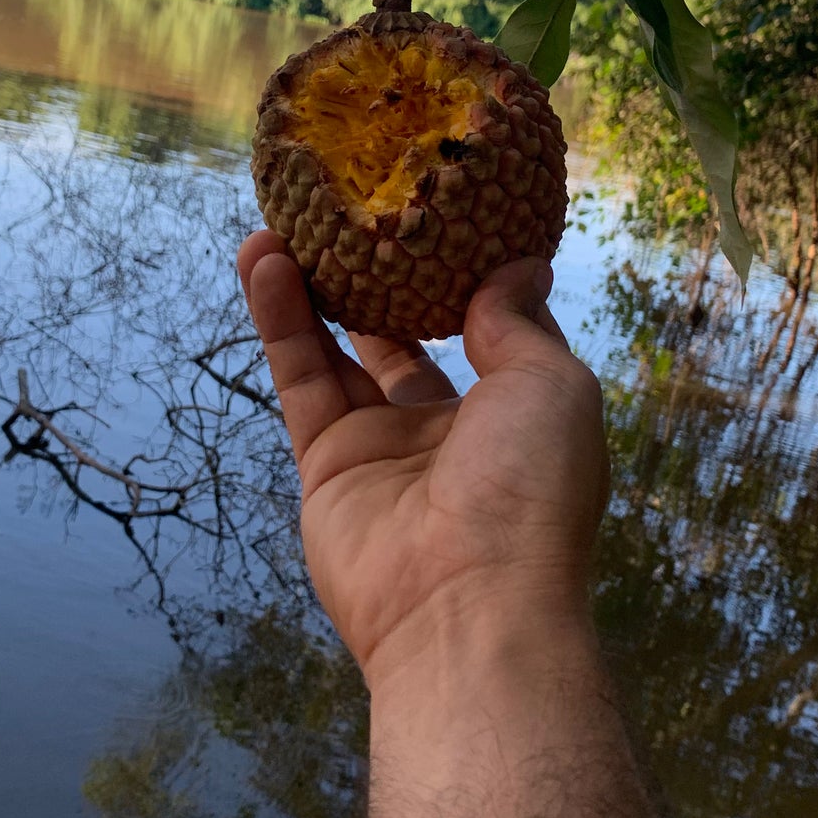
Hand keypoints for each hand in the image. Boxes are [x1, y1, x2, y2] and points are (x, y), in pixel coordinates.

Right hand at [238, 231, 609, 689]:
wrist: (467, 605)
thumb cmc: (532, 493)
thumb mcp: (553, 385)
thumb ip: (519, 323)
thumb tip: (516, 266)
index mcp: (517, 417)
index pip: (487, 331)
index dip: (459, 274)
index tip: (435, 211)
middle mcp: (451, 433)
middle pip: (405, 338)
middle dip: (379, 278)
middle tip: (348, 212)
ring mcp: (384, 451)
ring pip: (342, 351)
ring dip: (315, 284)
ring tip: (288, 217)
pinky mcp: (326, 467)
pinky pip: (302, 377)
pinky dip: (281, 317)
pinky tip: (264, 257)